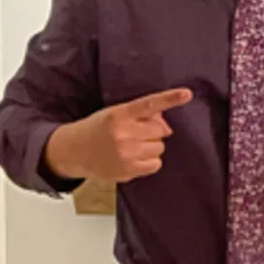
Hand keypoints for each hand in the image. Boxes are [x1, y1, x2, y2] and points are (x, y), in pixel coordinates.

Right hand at [44, 88, 193, 182]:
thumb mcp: (115, 114)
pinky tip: (135, 157)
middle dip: (153, 131)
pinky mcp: (129, 169)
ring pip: (160, 147)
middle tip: (136, 133)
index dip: (170, 98)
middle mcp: (124, 132)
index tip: (187, 94)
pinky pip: (156, 164)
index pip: (149, 104)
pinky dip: (150, 161)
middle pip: (160, 130)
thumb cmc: (99, 129)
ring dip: (152, 146)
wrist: (76, 151)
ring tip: (133, 146)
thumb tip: (167, 128)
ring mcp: (127, 152)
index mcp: (120, 113)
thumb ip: (140, 115)